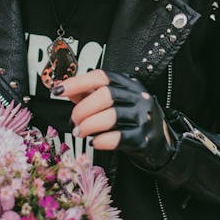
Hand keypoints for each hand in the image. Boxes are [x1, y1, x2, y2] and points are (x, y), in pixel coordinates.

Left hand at [54, 69, 175, 169]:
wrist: (160, 143)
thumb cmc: (133, 119)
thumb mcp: (115, 102)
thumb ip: (90, 94)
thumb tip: (64, 88)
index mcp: (129, 84)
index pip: (101, 76)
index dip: (78, 82)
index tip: (59, 90)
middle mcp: (138, 97)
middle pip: (105, 95)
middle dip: (83, 108)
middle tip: (74, 120)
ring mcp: (143, 117)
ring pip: (111, 116)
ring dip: (88, 125)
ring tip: (79, 131)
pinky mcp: (143, 138)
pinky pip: (118, 138)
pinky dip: (101, 140)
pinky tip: (94, 141)